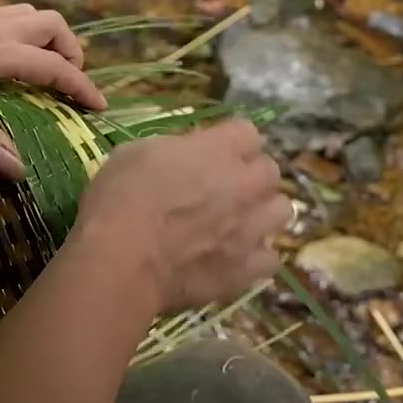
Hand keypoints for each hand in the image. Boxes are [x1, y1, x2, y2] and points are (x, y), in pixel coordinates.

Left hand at [0, 0, 106, 180]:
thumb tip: (20, 168)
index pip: (53, 66)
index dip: (81, 86)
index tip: (100, 107)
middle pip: (52, 24)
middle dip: (70, 51)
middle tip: (68, 84)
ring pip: (30, 14)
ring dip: (48, 37)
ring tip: (44, 70)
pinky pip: (7, 16)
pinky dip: (23, 32)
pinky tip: (3, 60)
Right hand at [71, 119, 293, 313]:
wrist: (121, 261)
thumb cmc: (119, 200)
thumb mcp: (135, 153)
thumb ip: (172, 150)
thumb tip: (184, 157)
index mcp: (218, 150)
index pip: (248, 133)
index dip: (230, 142)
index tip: (212, 152)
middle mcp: (245, 185)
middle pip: (271, 170)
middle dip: (251, 175)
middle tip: (224, 187)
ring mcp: (251, 229)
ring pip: (283, 211)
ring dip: (263, 212)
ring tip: (239, 221)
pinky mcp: (247, 270)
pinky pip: (270, 259)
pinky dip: (256, 257)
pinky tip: (235, 258)